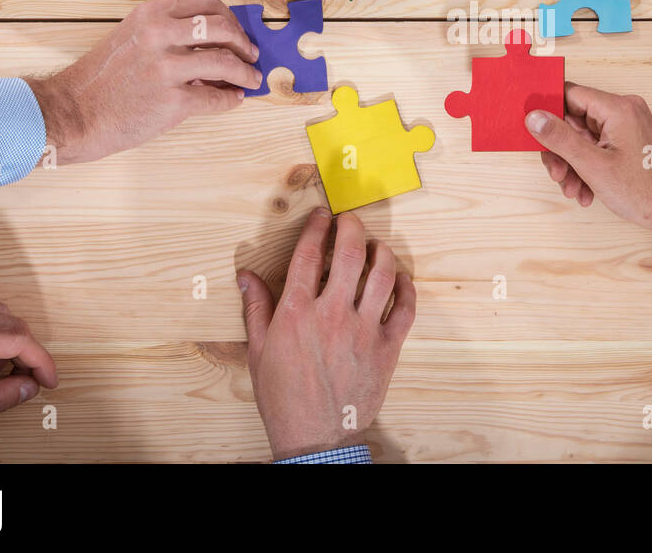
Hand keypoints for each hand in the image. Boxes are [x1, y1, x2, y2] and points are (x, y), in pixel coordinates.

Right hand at [27, 0, 260, 163]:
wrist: (72, 113)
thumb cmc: (100, 80)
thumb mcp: (131, 39)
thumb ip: (167, 34)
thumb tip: (211, 43)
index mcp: (150, 15)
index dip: (228, 14)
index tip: (235, 28)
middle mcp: (159, 35)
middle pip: (222, 27)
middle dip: (243, 42)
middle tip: (249, 54)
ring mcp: (166, 68)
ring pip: (225, 63)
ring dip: (245, 73)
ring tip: (251, 79)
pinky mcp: (172, 101)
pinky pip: (215, 98)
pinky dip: (230, 99)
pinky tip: (233, 99)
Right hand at [238, 208, 415, 460]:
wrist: (315, 436)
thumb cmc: (283, 396)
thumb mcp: (258, 351)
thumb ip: (256, 307)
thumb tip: (246, 275)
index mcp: (297, 312)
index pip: (308, 254)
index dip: (316, 228)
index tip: (321, 216)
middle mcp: (332, 314)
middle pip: (349, 253)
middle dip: (351, 227)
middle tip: (350, 220)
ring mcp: (363, 329)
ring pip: (382, 273)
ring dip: (381, 251)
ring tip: (375, 246)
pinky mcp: (387, 347)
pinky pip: (405, 307)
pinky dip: (406, 287)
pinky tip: (400, 278)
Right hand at [525, 82, 651, 244]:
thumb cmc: (646, 191)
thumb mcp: (593, 166)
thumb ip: (560, 139)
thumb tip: (534, 116)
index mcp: (618, 108)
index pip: (569, 93)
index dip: (548, 112)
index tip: (533, 131)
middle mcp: (624, 111)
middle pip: (574, 120)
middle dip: (562, 151)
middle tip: (558, 175)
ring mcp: (628, 127)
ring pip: (584, 138)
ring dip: (573, 164)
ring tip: (574, 190)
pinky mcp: (629, 142)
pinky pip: (598, 147)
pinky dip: (588, 168)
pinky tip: (587, 192)